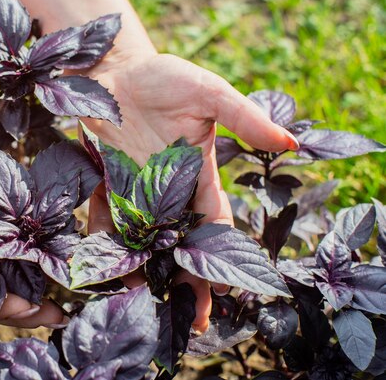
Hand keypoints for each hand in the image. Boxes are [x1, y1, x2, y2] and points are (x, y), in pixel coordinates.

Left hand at [84, 50, 297, 330]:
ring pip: (142, 238)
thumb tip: (288, 142)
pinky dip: (103, 241)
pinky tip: (101, 269)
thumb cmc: (167, 78)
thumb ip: (243, 117)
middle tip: (189, 317)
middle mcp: (166, 189)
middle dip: (185, 277)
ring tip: (143, 304)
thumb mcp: (209, 92)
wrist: (116, 71)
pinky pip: (104, 217)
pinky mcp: (103, 182)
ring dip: (143, 269)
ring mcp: (133, 188)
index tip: (225, 287)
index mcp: (196, 173)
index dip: (220, 253)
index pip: (213, 222)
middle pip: (179, 240)